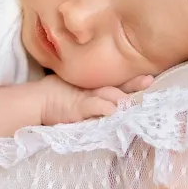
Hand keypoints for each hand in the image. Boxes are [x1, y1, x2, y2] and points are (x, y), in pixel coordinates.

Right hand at [37, 74, 152, 125]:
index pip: (118, 83)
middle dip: (134, 84)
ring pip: (109, 94)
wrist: (37, 101)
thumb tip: (115, 104)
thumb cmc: (57, 96)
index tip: (150, 78)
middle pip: (117, 87)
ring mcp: (87, 97)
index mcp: (96, 87)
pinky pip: (94, 106)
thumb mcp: (80, 95)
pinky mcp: (79, 107)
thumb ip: (97, 98)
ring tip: (137, 95)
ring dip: (123, 96)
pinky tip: (115, 110)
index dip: (133, 81)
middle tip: (149, 80)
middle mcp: (94, 91)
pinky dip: (104, 107)